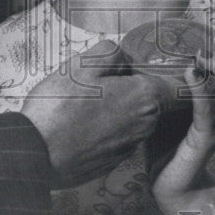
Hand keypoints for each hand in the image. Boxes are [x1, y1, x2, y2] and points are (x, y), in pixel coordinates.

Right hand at [21, 40, 172, 187]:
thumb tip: (123, 57)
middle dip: (138, 87)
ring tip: (90, 100)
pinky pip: (119, 136)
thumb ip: (111, 53)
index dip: (174, 75)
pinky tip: (83, 123)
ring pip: (136, 118)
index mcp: (143, 97)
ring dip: (121, 108)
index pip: (179, 86)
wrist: (36, 154)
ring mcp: (129, 146)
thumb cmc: (58, 108)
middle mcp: (144, 125)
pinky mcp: (113, 161)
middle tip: (108, 78)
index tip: (162, 67)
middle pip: (155, 100)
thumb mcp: (81, 64)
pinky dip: (108, 127)